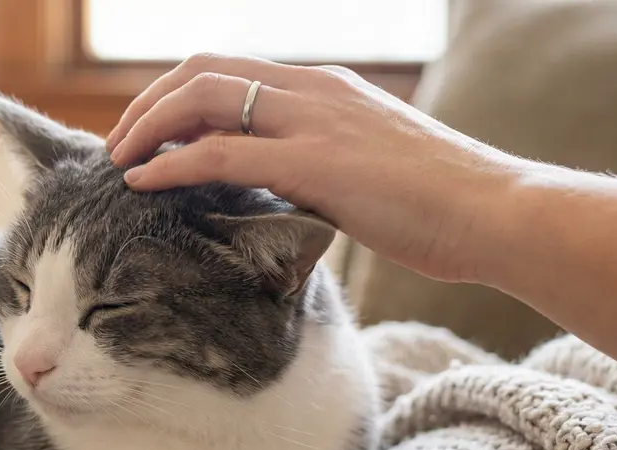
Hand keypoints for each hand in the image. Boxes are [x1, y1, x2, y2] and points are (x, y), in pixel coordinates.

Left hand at [106, 54, 534, 283]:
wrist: (498, 213)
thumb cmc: (442, 203)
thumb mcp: (371, 168)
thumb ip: (320, 165)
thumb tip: (280, 189)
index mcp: (326, 88)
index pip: (232, 70)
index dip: (178, 94)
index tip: (150, 132)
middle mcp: (313, 90)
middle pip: (204, 70)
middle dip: (150, 102)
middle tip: (120, 145)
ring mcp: (313, 120)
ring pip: (202, 98)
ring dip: (147, 127)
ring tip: (119, 161)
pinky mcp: (314, 162)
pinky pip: (218, 153)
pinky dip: (168, 164)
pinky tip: (140, 184)